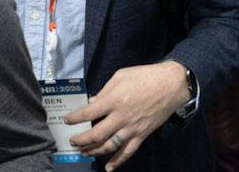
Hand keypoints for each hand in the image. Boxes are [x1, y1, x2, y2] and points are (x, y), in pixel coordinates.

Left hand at [64, 61, 190, 167]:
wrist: (171, 85)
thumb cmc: (145, 76)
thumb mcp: (120, 76)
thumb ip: (104, 90)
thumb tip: (92, 102)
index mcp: (114, 100)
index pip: (88, 113)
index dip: (75, 118)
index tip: (67, 120)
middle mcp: (121, 117)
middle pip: (96, 135)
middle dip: (81, 140)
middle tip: (72, 141)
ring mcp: (132, 129)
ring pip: (109, 146)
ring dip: (94, 151)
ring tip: (84, 152)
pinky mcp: (142, 135)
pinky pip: (128, 152)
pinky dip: (118, 161)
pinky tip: (109, 168)